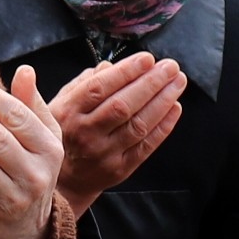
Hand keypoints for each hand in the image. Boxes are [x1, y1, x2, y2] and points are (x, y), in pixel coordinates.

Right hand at [51, 53, 187, 213]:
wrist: (65, 179)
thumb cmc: (66, 133)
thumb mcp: (62, 103)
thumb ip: (85, 83)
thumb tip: (110, 66)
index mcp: (68, 111)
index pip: (99, 88)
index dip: (125, 72)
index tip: (147, 59)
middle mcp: (85, 133)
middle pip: (122, 106)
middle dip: (150, 83)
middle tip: (170, 67)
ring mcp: (104, 153)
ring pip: (137, 125)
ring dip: (162, 101)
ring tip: (177, 82)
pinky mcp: (121, 168)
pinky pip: (146, 146)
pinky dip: (163, 126)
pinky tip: (174, 107)